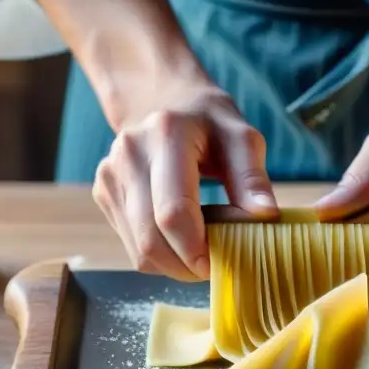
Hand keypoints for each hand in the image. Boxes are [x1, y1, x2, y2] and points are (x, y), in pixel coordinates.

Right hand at [92, 84, 277, 281]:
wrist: (164, 101)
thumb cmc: (209, 124)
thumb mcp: (242, 139)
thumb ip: (252, 179)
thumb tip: (265, 215)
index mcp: (166, 135)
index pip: (174, 212)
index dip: (197, 249)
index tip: (222, 263)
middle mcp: (129, 155)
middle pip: (151, 240)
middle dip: (186, 266)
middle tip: (215, 265)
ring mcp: (109, 175)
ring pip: (138, 252)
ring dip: (174, 266)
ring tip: (200, 249)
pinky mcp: (103, 194)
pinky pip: (132, 247)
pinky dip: (160, 256)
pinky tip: (179, 238)